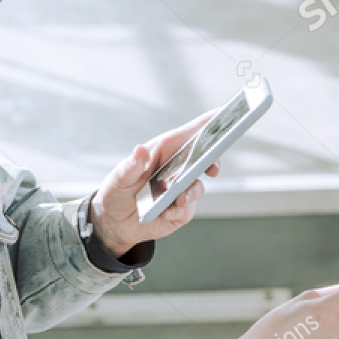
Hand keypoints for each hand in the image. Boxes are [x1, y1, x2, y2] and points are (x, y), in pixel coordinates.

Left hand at [89, 112, 221, 256]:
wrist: (114, 224)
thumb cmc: (116, 193)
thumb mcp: (119, 179)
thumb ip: (131, 166)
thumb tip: (140, 149)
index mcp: (162, 152)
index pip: (188, 134)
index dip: (207, 123)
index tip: (223, 114)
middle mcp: (175, 169)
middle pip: (202, 159)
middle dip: (212, 161)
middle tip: (213, 168)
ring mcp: (180, 189)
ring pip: (197, 187)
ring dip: (190, 192)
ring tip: (178, 199)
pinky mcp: (180, 209)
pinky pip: (187, 208)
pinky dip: (179, 210)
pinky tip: (166, 212)